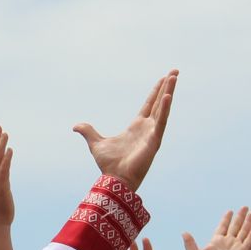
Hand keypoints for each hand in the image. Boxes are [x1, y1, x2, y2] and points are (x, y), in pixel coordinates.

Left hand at [71, 70, 177, 190]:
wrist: (115, 178)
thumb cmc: (109, 164)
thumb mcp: (96, 143)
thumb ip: (88, 132)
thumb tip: (75, 126)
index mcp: (136, 127)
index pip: (149, 104)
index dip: (156, 91)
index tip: (164, 78)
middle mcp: (147, 128)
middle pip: (159, 102)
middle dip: (167, 87)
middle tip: (175, 71)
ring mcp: (153, 133)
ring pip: (163, 108)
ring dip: (169, 93)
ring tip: (174, 77)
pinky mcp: (154, 141)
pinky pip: (161, 122)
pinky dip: (165, 109)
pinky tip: (168, 96)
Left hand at [182, 207, 250, 249]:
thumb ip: (190, 242)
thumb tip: (184, 232)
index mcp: (216, 242)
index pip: (223, 227)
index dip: (227, 219)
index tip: (230, 211)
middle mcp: (227, 243)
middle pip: (235, 226)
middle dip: (240, 217)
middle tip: (245, 207)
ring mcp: (236, 246)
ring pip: (244, 231)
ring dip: (249, 222)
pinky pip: (250, 239)